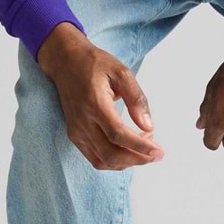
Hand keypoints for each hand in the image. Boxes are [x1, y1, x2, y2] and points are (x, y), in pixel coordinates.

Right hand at [37, 23, 164, 170]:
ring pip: (103, 161)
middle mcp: (82, 122)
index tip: (158, 152)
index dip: (140, 147)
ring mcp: (76, 131)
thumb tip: (148, 125)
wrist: (65, 62)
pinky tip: (127, 150)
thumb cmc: (94, 64)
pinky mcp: (74, 135)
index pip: (119, 135)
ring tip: (144, 148)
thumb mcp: (121, 72)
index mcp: (95, 104)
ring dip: (127, 162)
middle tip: (156, 154)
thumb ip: (136, 99)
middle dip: (137, 159)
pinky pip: (95, 158)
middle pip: (111, 154)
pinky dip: (113, 161)